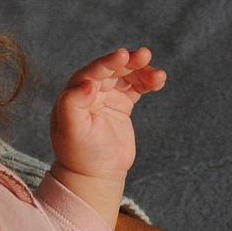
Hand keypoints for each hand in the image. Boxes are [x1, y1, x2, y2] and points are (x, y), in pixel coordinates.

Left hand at [50, 46, 165, 179]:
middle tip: (145, 55)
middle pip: (111, 70)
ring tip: (158, 76)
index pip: (91, 72)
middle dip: (128, 62)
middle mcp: (88, 92)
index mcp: (74, 94)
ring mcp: (106, 97)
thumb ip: (73, 104)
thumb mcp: (73, 130)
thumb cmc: (81, 154)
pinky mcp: (121, 105)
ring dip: (142, 71)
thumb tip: (87, 83)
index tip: (123, 55)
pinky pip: (136, 88)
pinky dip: (147, 82)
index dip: (107, 63)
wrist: (95, 175)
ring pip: (126, 76)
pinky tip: (159, 81)